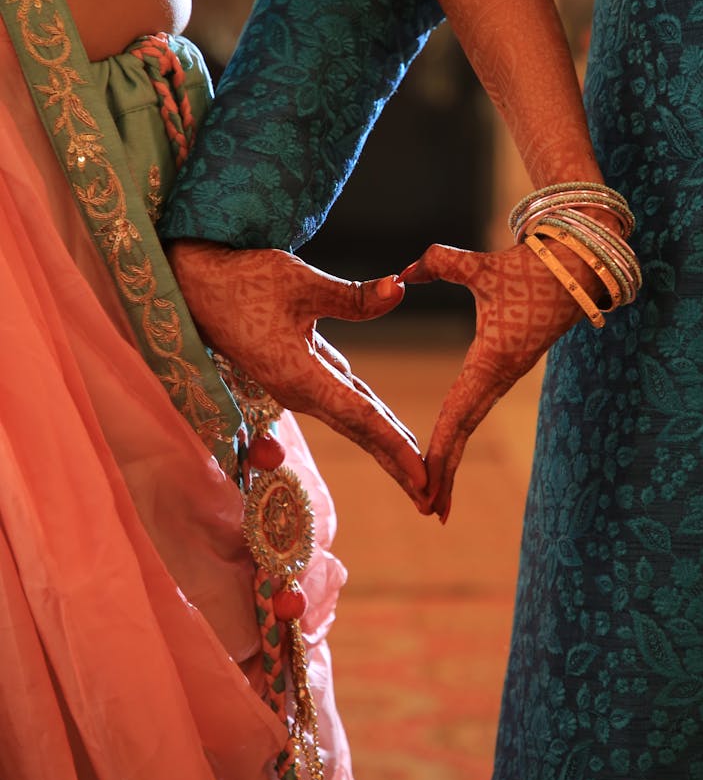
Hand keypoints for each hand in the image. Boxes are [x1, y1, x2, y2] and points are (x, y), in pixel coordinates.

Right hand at [168, 240, 427, 506]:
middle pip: (360, 431)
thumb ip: (353, 296)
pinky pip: (344, 400)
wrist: (194, 285)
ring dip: (386, 444)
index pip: (360, 417)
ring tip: (419, 471)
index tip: (423, 477)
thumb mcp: (300, 281)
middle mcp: (299, 391)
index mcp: (300, 376)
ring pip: (353, 418)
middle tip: (431, 499)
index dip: (395, 447)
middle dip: (397, 465)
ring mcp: (296, 385)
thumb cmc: (243, 280)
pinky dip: (371, 417)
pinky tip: (392, 429)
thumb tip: (400, 290)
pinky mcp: (297, 373)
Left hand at [401, 242, 587, 518]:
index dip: (439, 449)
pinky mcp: (506, 368)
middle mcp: (498, 376)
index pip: (457, 412)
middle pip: (464, 430)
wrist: (579, 268)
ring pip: (471, 423)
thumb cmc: (532, 267)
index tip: (424, 483)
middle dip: (445, 471)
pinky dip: (460, 434)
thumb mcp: (483, 265)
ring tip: (434, 500)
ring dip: (453, 460)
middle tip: (427, 510)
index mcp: (491, 360)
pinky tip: (447, 451)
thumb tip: (403, 271)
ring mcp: (504, 376)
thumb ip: (440, 263)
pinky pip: (477, 408)